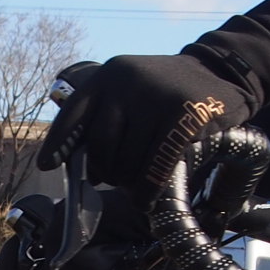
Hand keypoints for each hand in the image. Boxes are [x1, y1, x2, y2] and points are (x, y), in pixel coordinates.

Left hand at [37, 52, 251, 190]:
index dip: (58, 144)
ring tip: (136, 185)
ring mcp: (155, 98)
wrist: (221, 71)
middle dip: (105, 170)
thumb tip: (77, 163)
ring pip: (127, 160)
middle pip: (100, 146)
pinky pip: (155, 167)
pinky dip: (147, 190)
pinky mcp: (183, 116)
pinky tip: (146, 198)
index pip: (74, 114)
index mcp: (109, 75)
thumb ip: (106, 114)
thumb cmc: (169, 92)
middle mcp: (127, 82)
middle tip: (114, 179)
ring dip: (129, 182)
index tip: (48, 166)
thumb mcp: (132, 89)